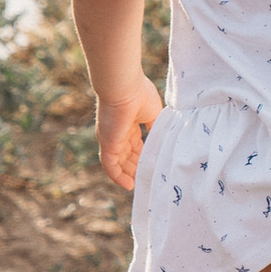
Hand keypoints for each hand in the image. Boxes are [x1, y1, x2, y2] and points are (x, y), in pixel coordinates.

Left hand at [96, 76, 162, 190]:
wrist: (123, 86)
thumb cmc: (140, 94)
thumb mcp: (153, 112)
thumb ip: (155, 126)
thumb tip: (163, 136)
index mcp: (127, 123)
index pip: (133, 143)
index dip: (141, 154)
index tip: (150, 163)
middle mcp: (117, 132)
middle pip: (125, 154)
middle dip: (134, 166)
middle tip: (146, 177)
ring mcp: (111, 139)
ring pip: (118, 162)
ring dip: (128, 173)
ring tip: (139, 184)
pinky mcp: (108, 144)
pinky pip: (110, 166)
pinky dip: (118, 177)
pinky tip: (128, 185)